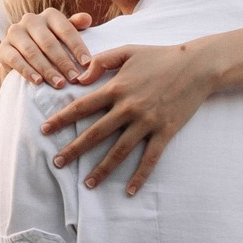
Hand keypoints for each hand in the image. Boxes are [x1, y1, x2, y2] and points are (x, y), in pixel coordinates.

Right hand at [0, 7, 96, 85]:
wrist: (24, 58)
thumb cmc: (52, 47)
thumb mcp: (65, 36)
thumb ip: (76, 27)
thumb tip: (86, 19)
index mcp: (49, 15)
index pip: (66, 29)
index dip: (77, 47)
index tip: (87, 64)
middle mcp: (30, 19)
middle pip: (49, 42)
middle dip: (63, 62)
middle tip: (74, 78)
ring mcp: (14, 33)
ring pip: (32, 51)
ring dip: (47, 69)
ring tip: (59, 83)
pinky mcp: (3, 48)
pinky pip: (15, 59)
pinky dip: (27, 71)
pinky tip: (38, 81)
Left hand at [40, 41, 225, 193]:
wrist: (198, 66)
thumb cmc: (160, 56)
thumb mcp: (127, 51)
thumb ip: (101, 62)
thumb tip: (79, 79)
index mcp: (116, 88)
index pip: (82, 107)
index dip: (61, 119)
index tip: (44, 130)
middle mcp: (128, 108)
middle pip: (95, 133)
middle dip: (74, 149)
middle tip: (57, 163)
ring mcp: (147, 122)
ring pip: (119, 151)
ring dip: (102, 169)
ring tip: (87, 183)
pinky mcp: (165, 131)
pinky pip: (150, 158)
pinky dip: (140, 175)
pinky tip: (129, 190)